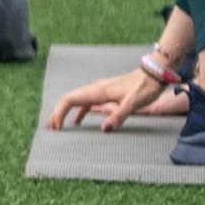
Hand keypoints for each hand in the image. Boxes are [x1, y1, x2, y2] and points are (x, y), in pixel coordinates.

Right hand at [48, 65, 177, 132]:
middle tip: (51, 129)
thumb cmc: (145, 88)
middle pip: (67, 99)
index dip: (59, 113)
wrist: (153, 75)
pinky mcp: (104, 93)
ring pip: (75, 100)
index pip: (69, 100)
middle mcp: (94, 89)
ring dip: (64, 112)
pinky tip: (77, 122)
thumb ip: (118, 116)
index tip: (57, 127)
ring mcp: (98, 90)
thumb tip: (103, 129)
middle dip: (57, 113)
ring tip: (58, 126)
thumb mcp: (134, 103)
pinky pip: (85, 102)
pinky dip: (77, 111)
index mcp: (97, 91)